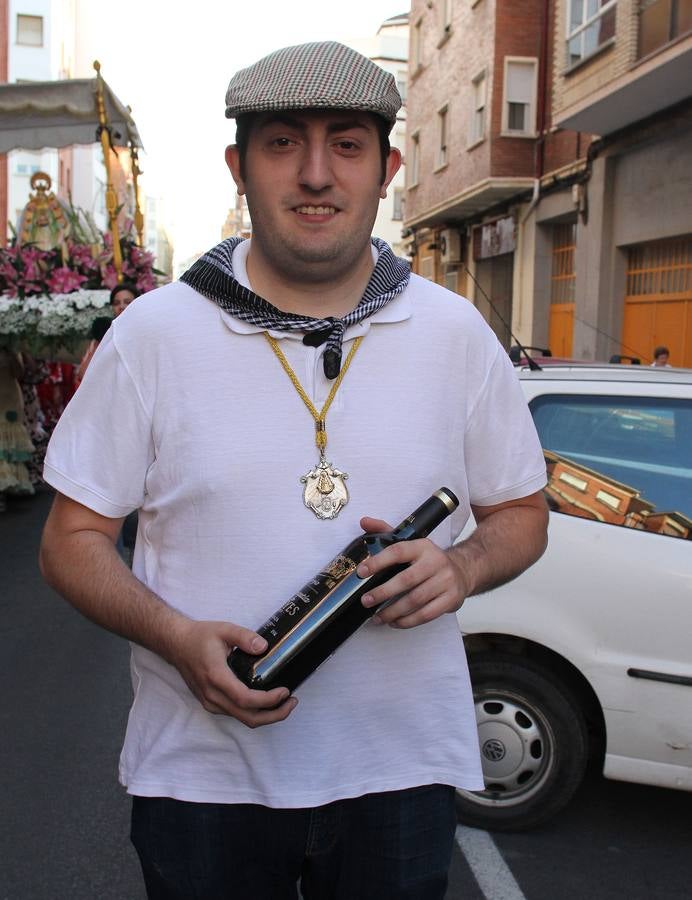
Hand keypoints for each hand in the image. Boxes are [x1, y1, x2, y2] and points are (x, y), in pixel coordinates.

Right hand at [167, 619, 297, 726]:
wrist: (176, 645)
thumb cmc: (199, 637)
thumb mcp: (224, 629)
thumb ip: (245, 637)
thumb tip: (264, 647)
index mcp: (216, 677)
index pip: (246, 699)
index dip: (268, 700)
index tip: (285, 691)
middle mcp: (212, 695)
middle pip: (247, 717)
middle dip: (273, 715)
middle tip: (292, 702)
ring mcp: (210, 702)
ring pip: (241, 718)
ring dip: (265, 716)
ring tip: (283, 702)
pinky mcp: (210, 703)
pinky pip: (235, 714)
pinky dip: (253, 712)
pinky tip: (264, 701)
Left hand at [356, 516, 468, 628]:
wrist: (463, 570)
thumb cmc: (428, 559)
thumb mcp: (410, 542)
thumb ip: (386, 532)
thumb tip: (364, 522)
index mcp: (422, 546)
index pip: (398, 551)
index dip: (379, 561)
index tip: (362, 572)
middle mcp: (436, 562)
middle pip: (407, 579)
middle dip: (383, 592)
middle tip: (366, 601)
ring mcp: (446, 581)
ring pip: (416, 600)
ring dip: (393, 611)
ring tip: (377, 617)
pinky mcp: (451, 599)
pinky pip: (427, 614)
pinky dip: (408, 621)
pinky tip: (395, 622)